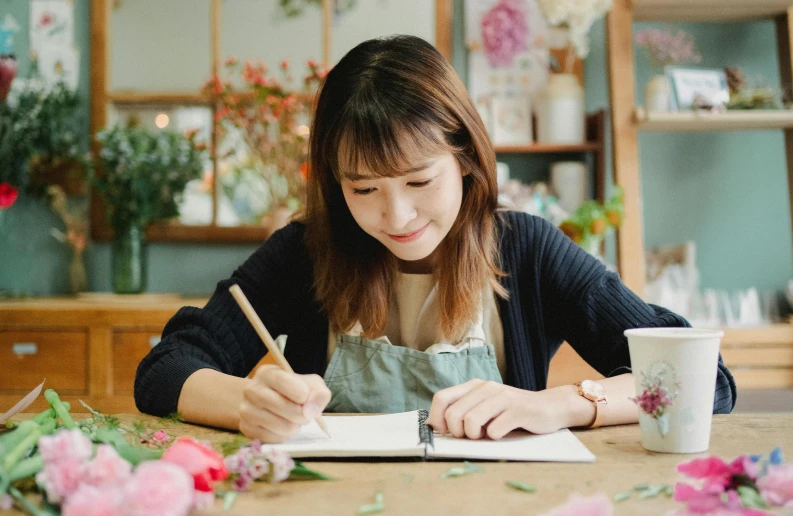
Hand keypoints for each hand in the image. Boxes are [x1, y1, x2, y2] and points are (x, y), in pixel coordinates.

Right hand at [239, 365, 330, 442]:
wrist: (263, 402)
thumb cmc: (291, 390)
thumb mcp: (309, 384)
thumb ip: (319, 393)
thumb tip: (312, 411)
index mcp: (267, 373)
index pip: (290, 386)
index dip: (304, 395)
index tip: (305, 397)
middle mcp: (251, 390)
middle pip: (288, 409)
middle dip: (302, 414)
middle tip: (303, 413)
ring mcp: (246, 411)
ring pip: (284, 427)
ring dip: (295, 426)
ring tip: (292, 420)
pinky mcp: (246, 429)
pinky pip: (275, 439)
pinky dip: (284, 436)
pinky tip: (281, 427)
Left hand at [427, 379, 567, 439]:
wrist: (549, 407)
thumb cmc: (512, 411)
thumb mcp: (486, 405)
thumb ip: (465, 410)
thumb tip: (437, 426)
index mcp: (474, 386)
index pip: (441, 398)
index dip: (436, 418)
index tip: (445, 431)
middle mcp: (486, 388)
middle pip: (453, 414)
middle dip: (457, 432)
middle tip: (470, 436)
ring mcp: (503, 397)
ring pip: (471, 421)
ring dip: (475, 435)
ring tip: (485, 436)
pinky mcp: (518, 410)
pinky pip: (495, 430)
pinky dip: (495, 437)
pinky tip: (502, 434)